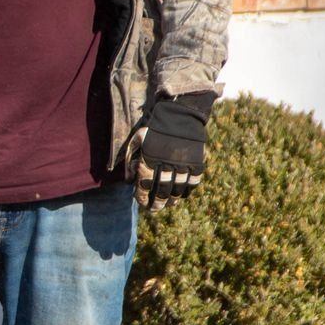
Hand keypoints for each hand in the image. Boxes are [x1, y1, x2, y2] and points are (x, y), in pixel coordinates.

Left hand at [129, 92, 213, 210]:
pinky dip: (187, 191)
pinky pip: (192, 182)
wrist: (180, 114)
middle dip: (157, 203)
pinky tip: (182, 195)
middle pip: (162, 190)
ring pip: (177, 188)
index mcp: (150, 156)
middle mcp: (166, 162)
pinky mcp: (196, 161)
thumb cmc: (155, 128)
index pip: (145, 183)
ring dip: (172, 200)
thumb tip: (128, 182)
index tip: (142, 202)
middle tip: (155, 209)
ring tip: (169, 205)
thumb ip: (129, 160)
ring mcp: (183, 163)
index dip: (142, 196)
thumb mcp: (137, 140)